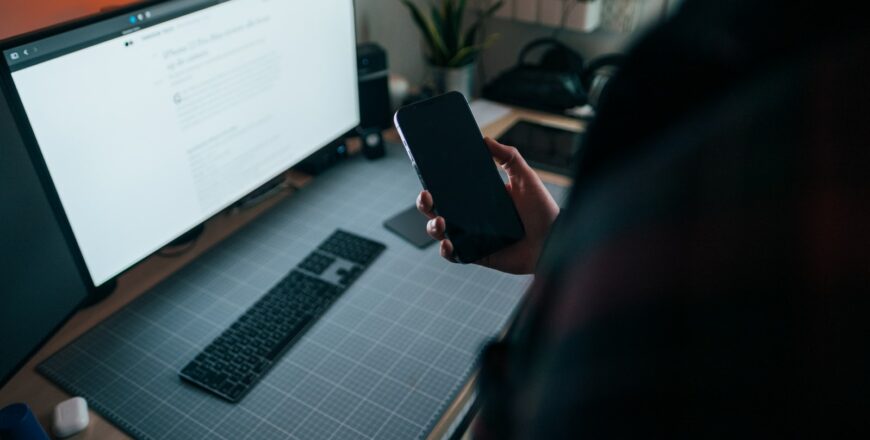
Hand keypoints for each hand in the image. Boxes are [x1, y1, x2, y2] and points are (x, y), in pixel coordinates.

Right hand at [417, 137, 559, 273]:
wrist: (555, 241)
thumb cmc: (542, 210)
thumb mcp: (525, 177)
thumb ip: (508, 156)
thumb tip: (485, 139)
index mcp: (479, 197)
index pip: (449, 189)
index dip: (434, 183)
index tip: (427, 175)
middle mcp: (471, 216)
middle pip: (438, 209)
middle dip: (425, 204)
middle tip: (427, 196)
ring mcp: (472, 236)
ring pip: (441, 232)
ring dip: (432, 227)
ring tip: (440, 222)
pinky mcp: (477, 255)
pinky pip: (454, 255)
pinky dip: (446, 251)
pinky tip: (447, 244)